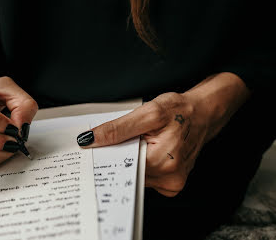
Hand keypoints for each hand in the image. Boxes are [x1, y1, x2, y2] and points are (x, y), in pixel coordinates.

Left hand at [77, 72, 249, 196]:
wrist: (203, 113)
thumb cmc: (180, 110)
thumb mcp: (147, 112)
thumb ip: (117, 129)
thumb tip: (90, 140)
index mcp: (162, 162)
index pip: (120, 167)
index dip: (106, 156)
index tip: (95, 149)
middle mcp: (169, 178)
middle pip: (127, 172)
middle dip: (120, 157)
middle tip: (123, 140)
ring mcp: (172, 183)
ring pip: (136, 175)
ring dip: (132, 160)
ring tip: (141, 142)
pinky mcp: (173, 183)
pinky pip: (147, 178)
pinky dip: (142, 165)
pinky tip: (149, 150)